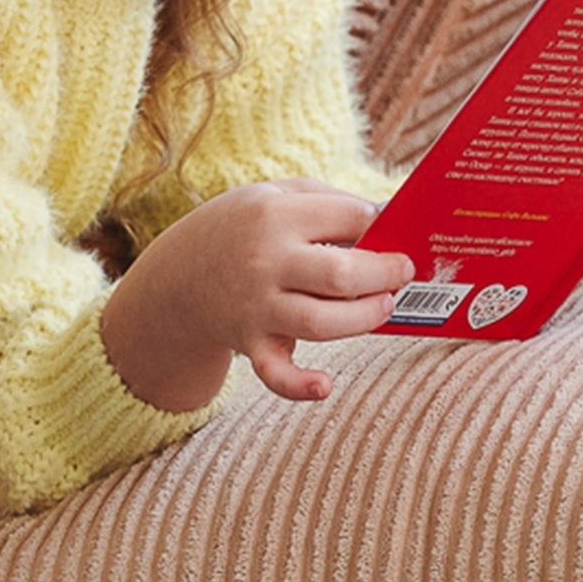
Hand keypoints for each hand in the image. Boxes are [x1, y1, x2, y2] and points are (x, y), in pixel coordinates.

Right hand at [100, 178, 413, 413]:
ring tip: (384, 308)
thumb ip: (327, 201)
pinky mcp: (250, 344)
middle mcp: (265, 261)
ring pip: (321, 323)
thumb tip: (386, 217)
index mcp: (275, 214)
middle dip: (383, 274)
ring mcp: (256, 307)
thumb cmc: (243, 228)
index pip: (344, 217)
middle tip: (403, 273)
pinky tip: (325, 385)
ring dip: (363, 318)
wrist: (179, 275)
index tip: (398, 233)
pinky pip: (276, 374)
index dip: (379, 225)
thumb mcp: (275, 195)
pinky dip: (301, 386)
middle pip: (339, 274)